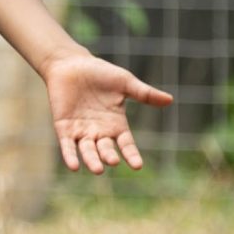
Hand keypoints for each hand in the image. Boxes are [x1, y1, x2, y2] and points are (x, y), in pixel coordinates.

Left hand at [41, 52, 174, 173]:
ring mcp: (81, 131)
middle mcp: (99, 131)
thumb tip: (170, 100)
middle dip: (108, 156)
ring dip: (91, 160)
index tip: (137, 166)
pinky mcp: (63, 127)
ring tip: (98, 169)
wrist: (72, 63)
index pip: (126, 144)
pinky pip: (66, 145)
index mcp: (116, 124)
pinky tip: (73, 166)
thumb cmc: (100, 73)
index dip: (131, 154)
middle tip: (113, 162)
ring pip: (87, 150)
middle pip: (105, 149)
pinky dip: (69, 155)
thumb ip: (145, 94)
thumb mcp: (125, 83)